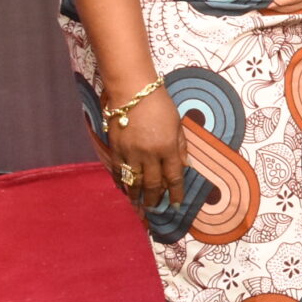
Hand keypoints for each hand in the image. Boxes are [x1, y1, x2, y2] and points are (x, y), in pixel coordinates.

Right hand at [110, 89, 188, 215]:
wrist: (132, 91)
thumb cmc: (159, 105)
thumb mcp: (177, 124)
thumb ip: (181, 147)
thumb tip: (185, 167)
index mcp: (168, 147)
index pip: (174, 177)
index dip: (176, 194)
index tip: (177, 205)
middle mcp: (149, 154)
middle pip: (153, 184)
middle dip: (155, 200)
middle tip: (156, 210)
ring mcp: (130, 153)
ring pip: (134, 182)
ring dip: (137, 197)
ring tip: (139, 206)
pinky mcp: (116, 149)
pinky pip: (118, 171)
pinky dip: (121, 183)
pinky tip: (124, 190)